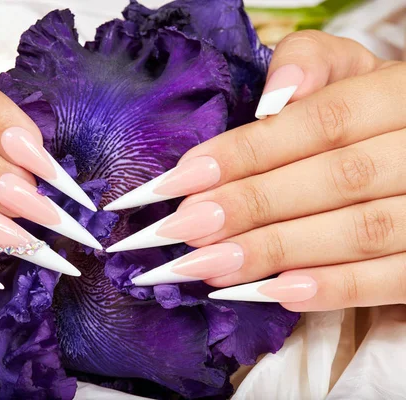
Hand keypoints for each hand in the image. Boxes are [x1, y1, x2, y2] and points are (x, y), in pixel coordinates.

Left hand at [105, 30, 405, 310]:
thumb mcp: (348, 69)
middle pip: (336, 179)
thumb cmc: (369, 107)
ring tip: (206, 265)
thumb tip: (274, 95)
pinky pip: (394, 278)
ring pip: (361, 232)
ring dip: (276, 252)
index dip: (246, 152)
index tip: (180, 180)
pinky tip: (274, 293)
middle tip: (182, 229)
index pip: (321, 123)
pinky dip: (335, 289)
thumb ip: (311, 63)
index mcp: (399, 95)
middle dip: (250, 206)